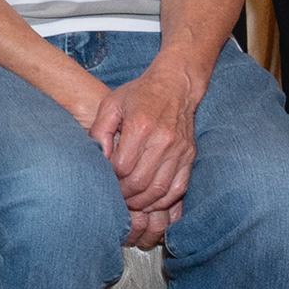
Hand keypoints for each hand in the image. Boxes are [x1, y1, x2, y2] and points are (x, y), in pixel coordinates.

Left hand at [101, 57, 204, 236]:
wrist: (176, 85)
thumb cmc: (139, 94)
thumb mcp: (111, 104)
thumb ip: (99, 131)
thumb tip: (98, 159)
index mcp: (140, 126)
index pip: (122, 166)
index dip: (111, 178)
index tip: (105, 179)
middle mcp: (162, 140)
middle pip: (140, 182)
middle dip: (124, 195)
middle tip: (115, 197)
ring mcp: (179, 150)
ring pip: (159, 190)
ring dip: (142, 202)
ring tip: (129, 201)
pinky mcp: (189, 156)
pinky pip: (178, 188)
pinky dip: (163, 201)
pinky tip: (149, 200)